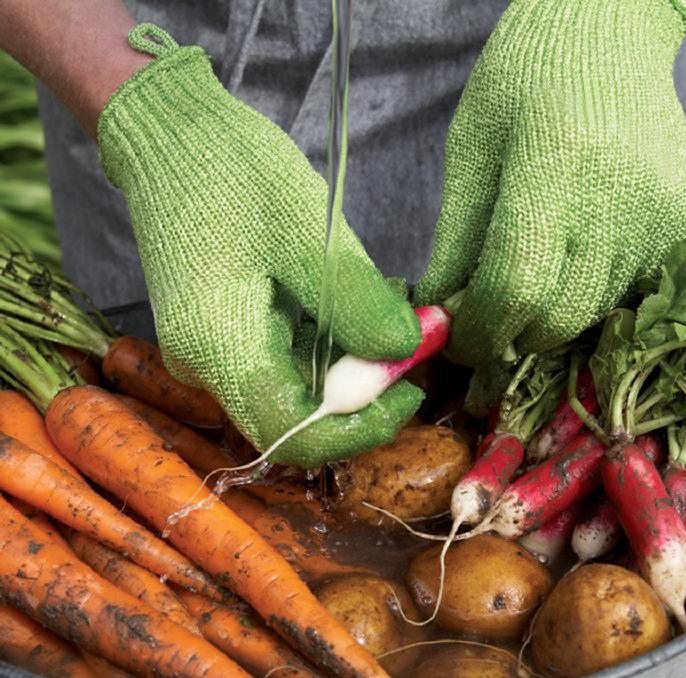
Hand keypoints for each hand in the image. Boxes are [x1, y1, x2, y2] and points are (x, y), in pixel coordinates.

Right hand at [98, 25, 421, 466]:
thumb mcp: (306, 229)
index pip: (294, 434)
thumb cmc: (229, 170)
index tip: (409, 390)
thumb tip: (405, 352)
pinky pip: (287, 357)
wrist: (170, 135)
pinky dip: (332, 339)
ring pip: (299, 387)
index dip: (360, 428)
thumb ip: (356, 301)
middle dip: (367, 388)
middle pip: (300, 416)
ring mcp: (215, 351)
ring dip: (354, 359)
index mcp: (217, 348)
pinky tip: (362, 299)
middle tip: (414, 341)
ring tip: (394, 306)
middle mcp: (209, 366)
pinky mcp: (226, 332)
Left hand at [414, 0, 685, 365]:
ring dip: (549, 321)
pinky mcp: (679, 220)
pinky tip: (567, 266)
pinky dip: (588, 299)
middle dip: (512, 337)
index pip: (516, 289)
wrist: (607, 32)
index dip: (480, 332)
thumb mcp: (470, 154)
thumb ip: (455, 242)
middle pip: (559, 318)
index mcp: (554, 168)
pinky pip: (627, 292)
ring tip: (524, 290)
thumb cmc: (521, 83)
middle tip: (486, 322)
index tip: (457, 342)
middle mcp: (618, 199)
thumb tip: (438, 316)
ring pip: (594, 314)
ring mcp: (658, 214)